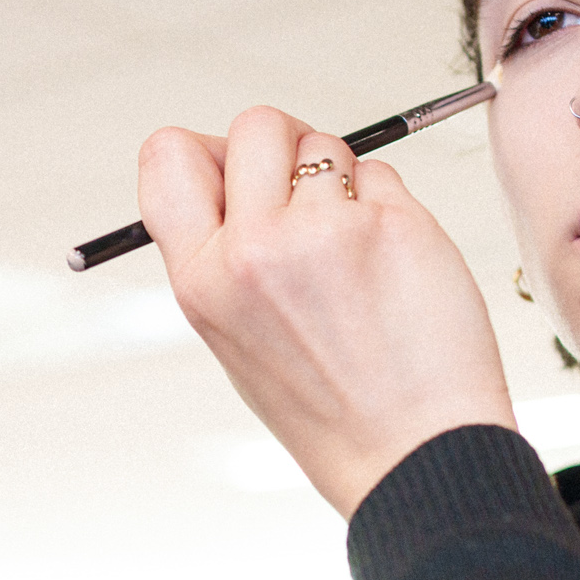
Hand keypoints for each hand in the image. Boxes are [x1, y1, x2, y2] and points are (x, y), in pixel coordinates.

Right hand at [138, 106, 516, 516]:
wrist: (413, 453)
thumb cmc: (331, 407)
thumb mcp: (233, 336)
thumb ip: (222, 250)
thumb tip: (235, 165)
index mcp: (200, 280)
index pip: (166, 155)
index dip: (207, 151)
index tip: (237, 174)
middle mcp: (252, 250)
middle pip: (255, 126)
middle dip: (284, 147)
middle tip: (308, 198)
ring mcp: (324, 233)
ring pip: (326, 145)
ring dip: (343, 180)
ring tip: (355, 253)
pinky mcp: (392, 225)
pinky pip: (383, 174)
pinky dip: (388, 206)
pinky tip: (391, 265)